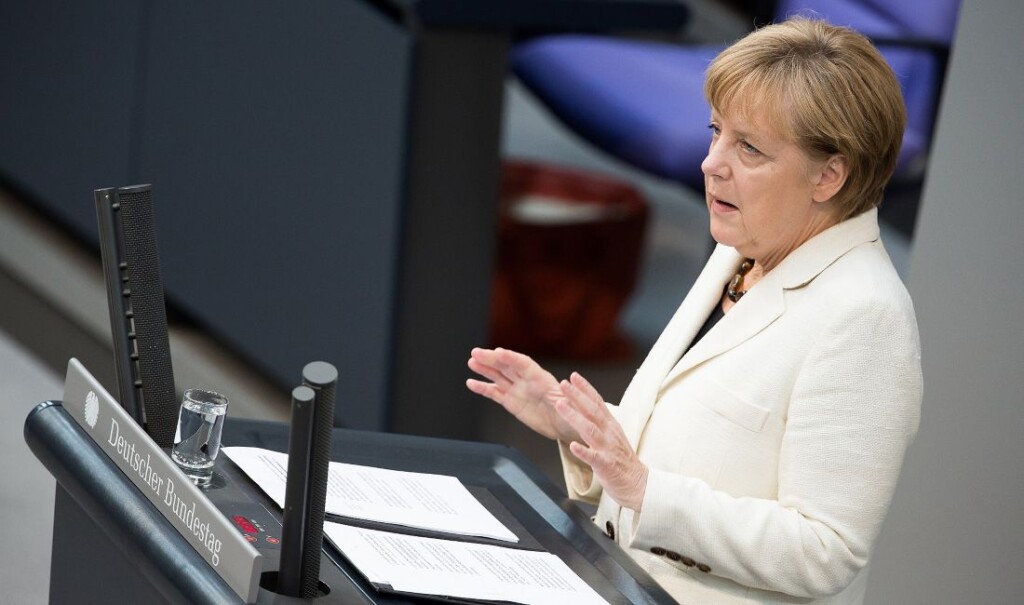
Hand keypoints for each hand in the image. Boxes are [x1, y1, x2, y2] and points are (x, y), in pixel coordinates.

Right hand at [466, 348, 579, 441]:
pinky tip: (471, 383)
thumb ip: (565, 399)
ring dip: (484, 368)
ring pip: (498, 376)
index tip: (498, 352)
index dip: (511, 358)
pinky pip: (494, 392)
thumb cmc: (572, 413)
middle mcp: (527, 381)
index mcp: (542, 379)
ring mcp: (518, 390)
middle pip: (507, 366)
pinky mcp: (511, 402)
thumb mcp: (571, 405)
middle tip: (476, 352)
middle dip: (492, 359)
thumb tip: (564, 393)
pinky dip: (482, 387)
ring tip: (471, 361)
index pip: (524, 364)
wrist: (566, 425)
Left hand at [555, 372, 648, 510]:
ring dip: (574, 416)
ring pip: (589, 429)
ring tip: (560, 405)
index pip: (598, 402)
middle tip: (563, 383)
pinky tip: (573, 446)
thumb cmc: (621, 461)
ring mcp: (608, 449)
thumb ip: (600, 422)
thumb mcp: (612, 435)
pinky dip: (583, 451)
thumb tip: (585, 407)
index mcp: (610, 426)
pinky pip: (593, 457)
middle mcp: (609, 433)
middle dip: (577, 396)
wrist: (639, 484)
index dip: (585, 388)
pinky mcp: (606, 465)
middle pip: (592, 411)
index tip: (573, 376)